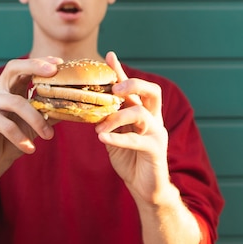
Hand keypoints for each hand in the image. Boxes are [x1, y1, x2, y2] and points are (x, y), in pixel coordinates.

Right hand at [0, 57, 61, 182]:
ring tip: (48, 136)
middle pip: (13, 68)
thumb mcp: (35, 124)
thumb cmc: (13, 141)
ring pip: (16, 102)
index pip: (23, 67)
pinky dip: (20, 137)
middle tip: (54, 72)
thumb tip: (75, 105)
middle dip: (34, 67)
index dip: (40, 62)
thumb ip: (49, 111)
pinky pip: (6, 124)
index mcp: (9, 88)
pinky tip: (30, 148)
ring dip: (36, 119)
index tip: (59, 62)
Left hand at [95, 52, 171, 204]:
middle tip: (114, 89)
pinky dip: (117, 138)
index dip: (122, 71)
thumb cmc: (129, 160)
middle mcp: (153, 119)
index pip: (134, 87)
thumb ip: (107, 119)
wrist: (144, 188)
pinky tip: (102, 137)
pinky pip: (136, 139)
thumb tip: (86, 104)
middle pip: (152, 91)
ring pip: (141, 113)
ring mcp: (156, 134)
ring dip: (116, 117)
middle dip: (133, 84)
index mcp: (143, 113)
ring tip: (99, 127)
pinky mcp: (155, 150)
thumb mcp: (115, 135)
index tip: (109, 56)